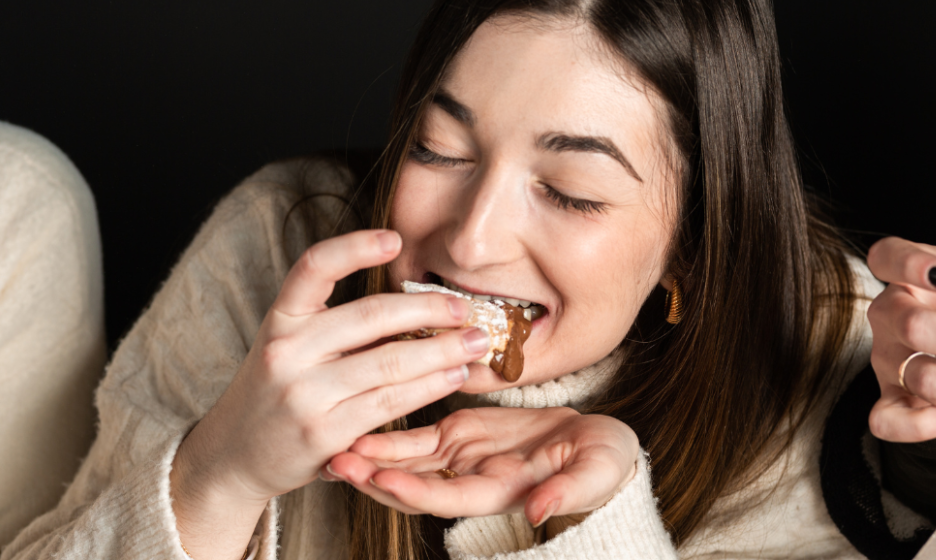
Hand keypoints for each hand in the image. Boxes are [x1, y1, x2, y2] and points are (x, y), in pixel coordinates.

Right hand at [170, 230, 488, 557]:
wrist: (235, 453)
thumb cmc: (275, 391)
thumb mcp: (289, 345)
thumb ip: (335, 325)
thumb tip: (413, 303)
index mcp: (279, 318)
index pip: (314, 267)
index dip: (355, 247)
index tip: (396, 240)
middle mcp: (287, 350)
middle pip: (371, 316)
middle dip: (427, 308)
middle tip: (464, 307)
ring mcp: (304, 394)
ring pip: (390, 362)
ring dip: (441, 350)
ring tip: (474, 343)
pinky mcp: (325, 433)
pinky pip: (389, 403)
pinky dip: (429, 387)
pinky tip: (452, 376)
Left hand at [325, 406, 638, 526]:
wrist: (599, 447)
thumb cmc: (604, 463)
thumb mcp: (595, 474)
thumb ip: (568, 492)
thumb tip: (537, 511)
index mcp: (499, 493)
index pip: (447, 497)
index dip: (414, 490)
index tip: (382, 478)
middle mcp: (470, 482)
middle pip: (411, 486)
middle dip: (372, 477)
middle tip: (336, 462)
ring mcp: (459, 460)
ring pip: (404, 463)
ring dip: (369, 458)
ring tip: (332, 447)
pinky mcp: (456, 436)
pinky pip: (414, 438)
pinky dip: (385, 436)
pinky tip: (356, 425)